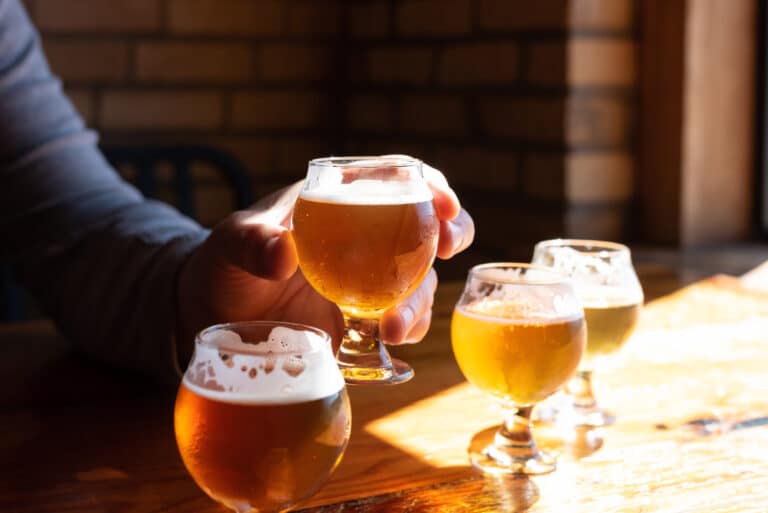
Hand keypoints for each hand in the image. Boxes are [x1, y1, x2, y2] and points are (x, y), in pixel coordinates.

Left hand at [176, 162, 473, 361]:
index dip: (428, 184)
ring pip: (419, 280)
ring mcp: (367, 281)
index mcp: (338, 201)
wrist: (213, 315)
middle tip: (447, 248)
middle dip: (451, 232)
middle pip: (425, 226)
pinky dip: (408, 328)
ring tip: (395, 327)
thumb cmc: (224, 263)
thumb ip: (252, 243)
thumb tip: (283, 254)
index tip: (442, 202)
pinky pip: (400, 320)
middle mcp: (363, 238)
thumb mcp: (231, 244)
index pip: (394, 178)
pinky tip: (392, 340)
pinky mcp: (363, 320)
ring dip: (421, 299)